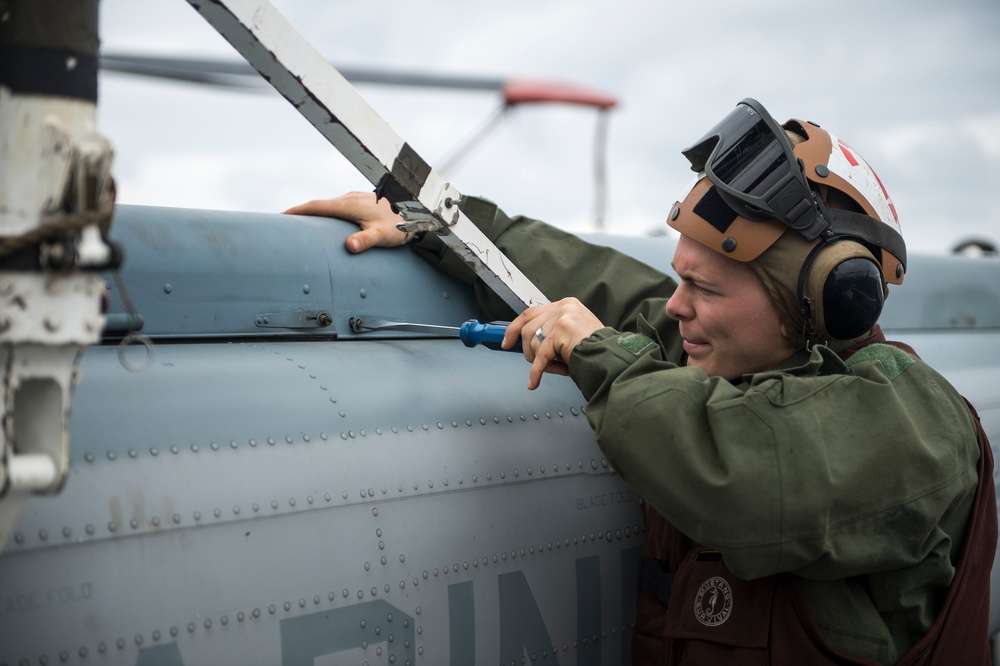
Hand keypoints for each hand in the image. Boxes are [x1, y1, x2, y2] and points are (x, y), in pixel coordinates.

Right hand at [284, 191, 408, 252]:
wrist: (419, 209)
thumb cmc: (401, 223)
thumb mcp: (383, 235)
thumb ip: (366, 241)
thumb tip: (349, 246)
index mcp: (347, 205)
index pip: (314, 207)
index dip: (295, 212)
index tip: (279, 217)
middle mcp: (349, 198)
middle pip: (318, 206)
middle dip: (300, 214)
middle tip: (284, 224)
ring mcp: (355, 198)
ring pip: (329, 206)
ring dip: (314, 214)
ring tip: (302, 226)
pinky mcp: (362, 202)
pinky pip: (338, 207)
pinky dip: (327, 214)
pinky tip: (329, 224)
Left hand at [503, 298, 604, 389]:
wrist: (612, 358)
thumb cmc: (595, 351)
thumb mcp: (571, 334)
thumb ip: (551, 331)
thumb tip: (527, 342)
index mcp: (565, 305)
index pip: (530, 313)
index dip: (514, 329)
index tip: (507, 342)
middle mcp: (563, 307)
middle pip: (528, 329)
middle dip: (529, 352)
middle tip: (540, 365)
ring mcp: (563, 317)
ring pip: (533, 343)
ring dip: (541, 362)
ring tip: (559, 367)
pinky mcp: (562, 331)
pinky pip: (541, 356)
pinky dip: (536, 372)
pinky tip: (534, 382)